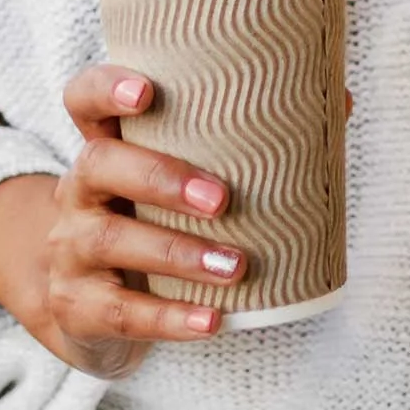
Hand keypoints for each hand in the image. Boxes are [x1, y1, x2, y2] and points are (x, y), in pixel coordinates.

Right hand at [0, 61, 244, 376]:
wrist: (86, 309)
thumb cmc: (152, 226)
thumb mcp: (175, 187)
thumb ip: (235, 150)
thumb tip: (339, 106)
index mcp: (105, 149)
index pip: (84, 100)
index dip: (106, 89)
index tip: (145, 91)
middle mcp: (79, 192)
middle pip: (99, 165)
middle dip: (161, 178)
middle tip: (220, 199)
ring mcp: (70, 250)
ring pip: (111, 241)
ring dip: (178, 253)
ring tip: (235, 265)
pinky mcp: (76, 306)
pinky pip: (119, 312)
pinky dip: (168, 317)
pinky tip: (211, 320)